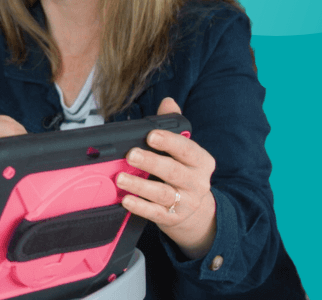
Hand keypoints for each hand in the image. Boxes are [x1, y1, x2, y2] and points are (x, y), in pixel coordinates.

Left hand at [117, 98, 216, 258]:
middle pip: (173, 172)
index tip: (151, 135)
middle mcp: (196, 182)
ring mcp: (185, 202)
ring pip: (163, 194)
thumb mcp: (183, 150)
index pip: (187, 149)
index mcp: (201, 161)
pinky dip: (140, 207)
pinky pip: (155, 213)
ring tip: (120, 178)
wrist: (195, 211)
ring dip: (140, 186)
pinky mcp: (172, 218)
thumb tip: (168, 102)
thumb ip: (173, 127)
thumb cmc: (183, 171)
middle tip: (130, 154)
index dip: (169, 142)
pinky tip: (126, 200)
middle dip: (151, 162)